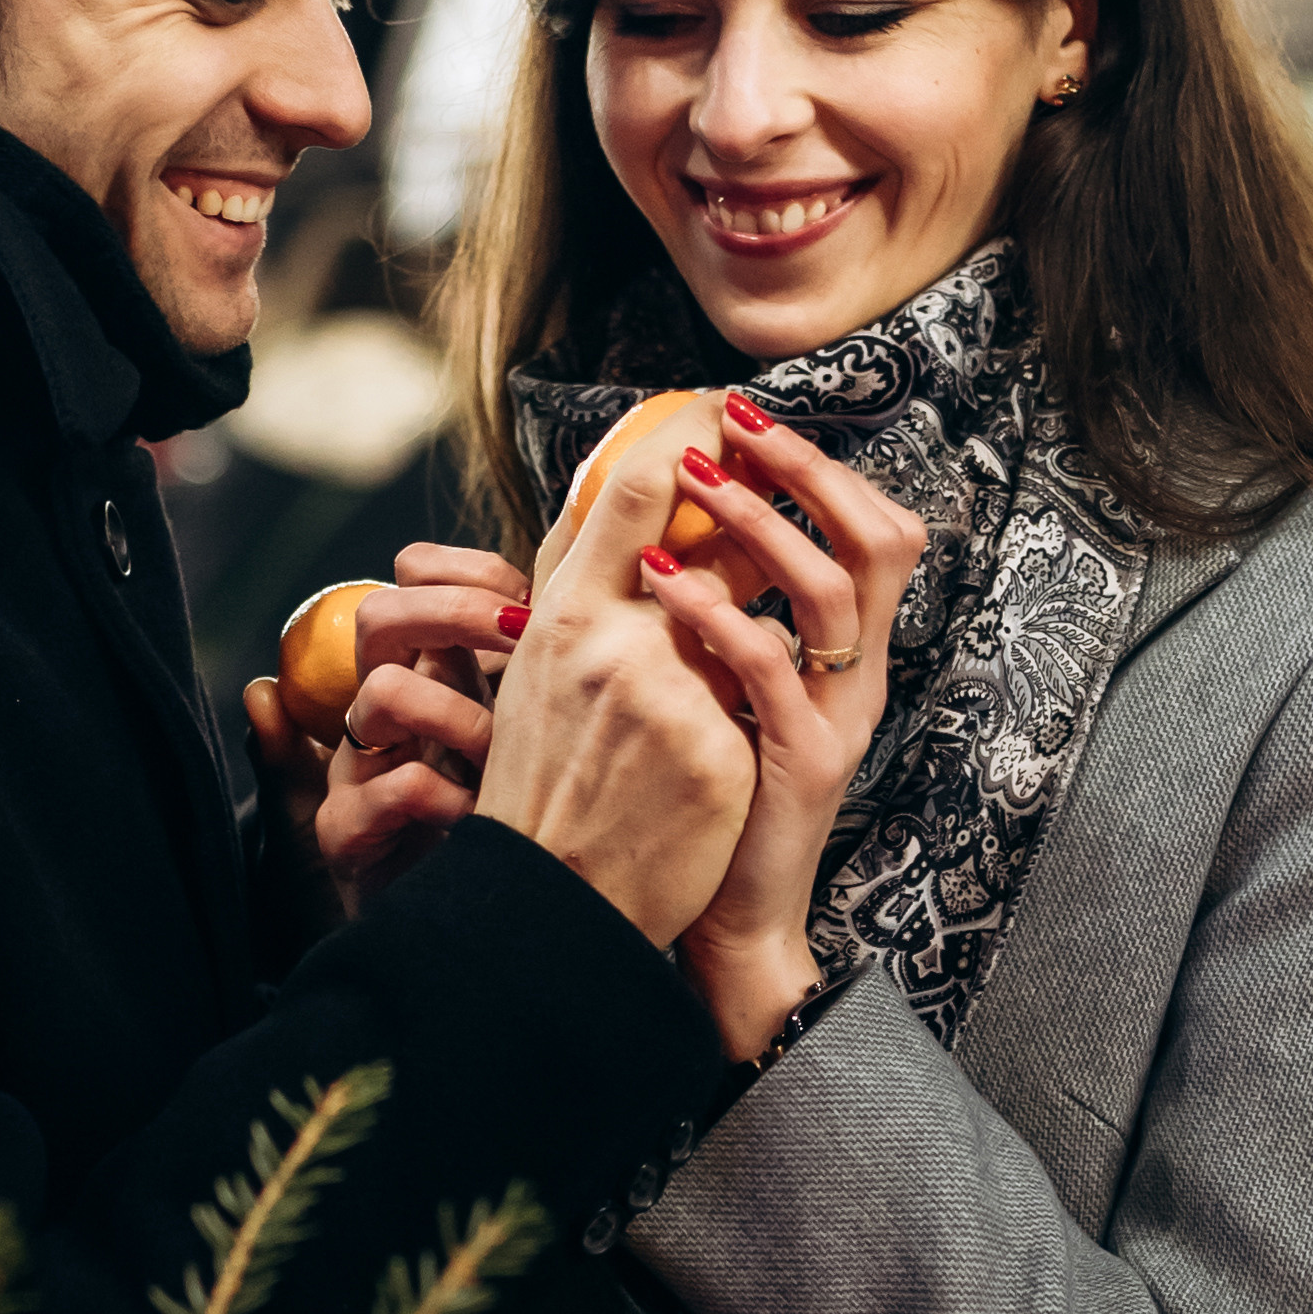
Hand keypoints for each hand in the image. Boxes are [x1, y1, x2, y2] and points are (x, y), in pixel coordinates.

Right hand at [312, 543, 530, 912]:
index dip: (473, 571)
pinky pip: (390, 787)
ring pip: (379, 693)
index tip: (536, 601)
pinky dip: (445, 798)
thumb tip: (627, 587)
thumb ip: (556, 664)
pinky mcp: (349, 829)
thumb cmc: (515, 821)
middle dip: (455, 614)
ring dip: (456, 714)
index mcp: (428, 668)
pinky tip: (486, 816)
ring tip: (508, 754)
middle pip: (381, 614)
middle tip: (523, 642)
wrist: (470, 928)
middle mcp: (386, 707)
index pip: (418, 574)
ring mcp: (362, 766)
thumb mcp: (540, 729)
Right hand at [474, 400, 758, 951]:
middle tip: (775, 496)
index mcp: (560, 616)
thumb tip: (624, 494)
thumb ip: (580, 585)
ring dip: (747, 632)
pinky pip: (764, 691)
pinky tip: (733, 731)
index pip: (631, 487)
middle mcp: (611, 644)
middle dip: (749, 527)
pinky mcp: (716, 753)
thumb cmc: (544, 780)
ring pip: (749, 620)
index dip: (686, 434)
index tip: (722, 412)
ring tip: (738, 644)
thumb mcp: (538, 670)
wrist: (554, 901)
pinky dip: (752, 703)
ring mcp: (669, 698)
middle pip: (712, 543)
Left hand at [635, 392, 927, 1059]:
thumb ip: (726, 612)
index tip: (747, 415)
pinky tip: (665, 584)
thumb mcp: (724, 683)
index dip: (821, 465)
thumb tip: (681, 522)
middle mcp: (860, 674)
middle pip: (881, 540)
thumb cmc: (712, 793)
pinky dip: (723, 614)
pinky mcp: (805, 763)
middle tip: (737, 423)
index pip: (872, 529)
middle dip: (810, 469)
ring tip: (695, 482)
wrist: (720, 916)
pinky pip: (777, 669)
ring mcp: (841, 717)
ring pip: (836, 590)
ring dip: (762, 522)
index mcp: (847, 650)